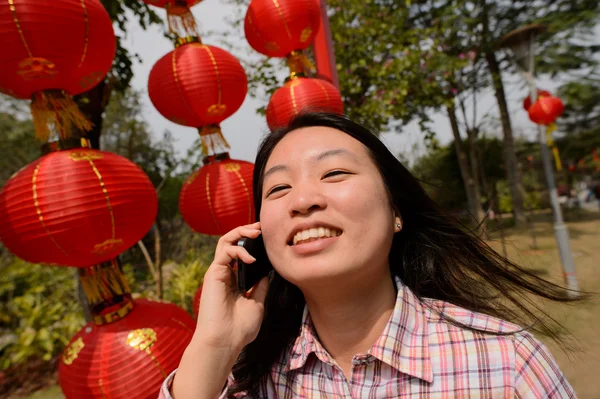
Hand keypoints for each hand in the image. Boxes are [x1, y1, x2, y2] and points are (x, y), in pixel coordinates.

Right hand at [193, 222, 268, 351]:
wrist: (225, 341)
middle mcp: (224, 273)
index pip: (241, 254)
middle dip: (245, 232)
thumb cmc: (240, 328)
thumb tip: (267, 274)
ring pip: (225, 242)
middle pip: (231, 243)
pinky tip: (251, 258)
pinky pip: (225, 252)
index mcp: (234, 280)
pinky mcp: (213, 273)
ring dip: (240, 233)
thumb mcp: (257, 304)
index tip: (266, 238)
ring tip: (256, 232)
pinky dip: (239, 251)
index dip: (252, 243)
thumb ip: (260, 287)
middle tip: (260, 227)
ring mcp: (218, 272)